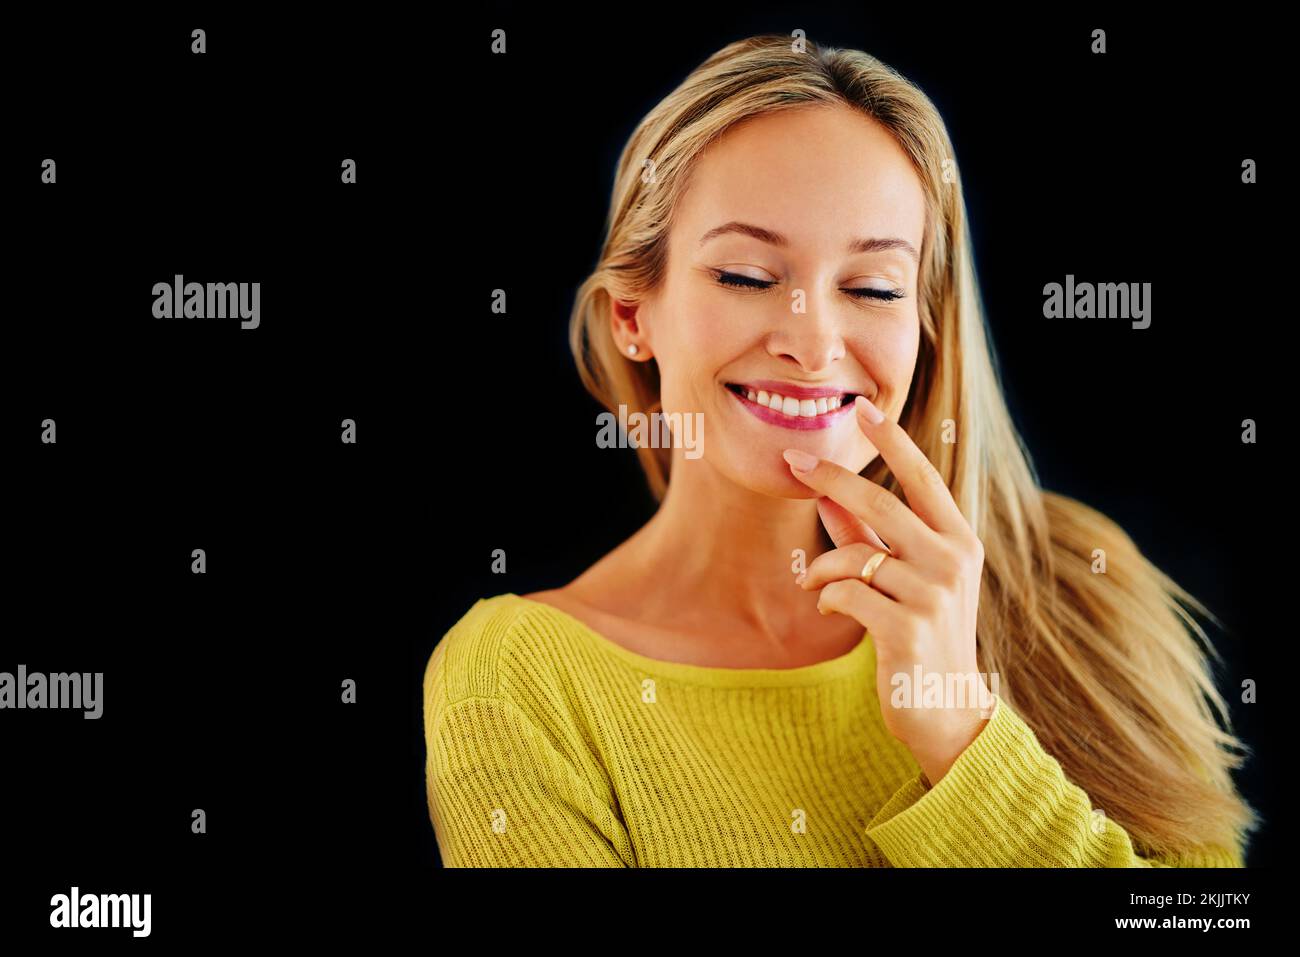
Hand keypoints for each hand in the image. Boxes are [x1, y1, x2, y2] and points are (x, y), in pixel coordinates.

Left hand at [783, 396, 991, 785]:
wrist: (945, 710)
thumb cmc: (922, 637)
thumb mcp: (904, 579)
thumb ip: (869, 537)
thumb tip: (827, 496)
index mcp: (958, 541)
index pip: (923, 477)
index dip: (892, 440)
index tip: (863, 407)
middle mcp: (952, 561)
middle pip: (880, 502)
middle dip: (830, 478)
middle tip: (793, 462)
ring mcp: (933, 595)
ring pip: (854, 554)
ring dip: (823, 568)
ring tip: (816, 585)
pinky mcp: (907, 629)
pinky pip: (846, 594)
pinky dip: (829, 599)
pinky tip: (834, 612)